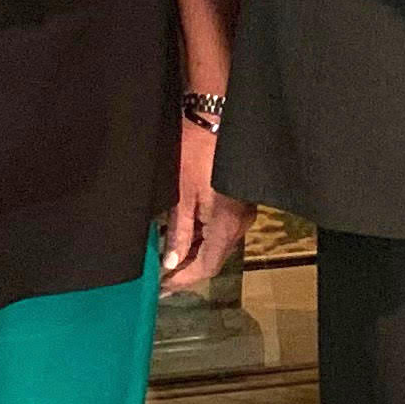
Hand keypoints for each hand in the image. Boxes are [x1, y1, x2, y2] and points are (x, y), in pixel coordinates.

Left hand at [162, 120, 249, 291]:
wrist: (214, 116)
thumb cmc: (195, 152)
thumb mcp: (180, 196)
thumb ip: (178, 232)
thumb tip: (171, 261)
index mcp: (227, 224)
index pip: (207, 265)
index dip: (185, 279)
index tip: (163, 287)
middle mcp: (240, 223)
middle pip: (214, 257)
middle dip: (188, 268)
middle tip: (162, 276)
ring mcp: (242, 212)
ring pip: (217, 244)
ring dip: (194, 252)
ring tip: (167, 256)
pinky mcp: (238, 201)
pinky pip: (220, 229)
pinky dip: (201, 237)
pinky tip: (182, 236)